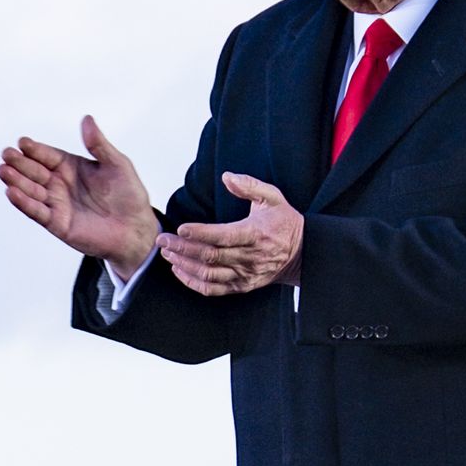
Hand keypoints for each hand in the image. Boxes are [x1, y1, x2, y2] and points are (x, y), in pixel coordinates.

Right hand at [0, 116, 158, 277]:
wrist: (136, 228)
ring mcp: (56, 203)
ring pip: (31, 190)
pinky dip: (24, 203)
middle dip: (19, 163)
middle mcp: (59, 184)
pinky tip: (12, 192)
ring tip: (3, 171)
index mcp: (70, 167)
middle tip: (6, 154)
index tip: (22, 142)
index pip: (47, 155)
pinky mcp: (57, 223)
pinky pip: (37, 212)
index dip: (34, 149)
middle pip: (33, 171)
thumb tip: (87, 119)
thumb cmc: (128, 195)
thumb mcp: (117, 164)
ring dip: (16, 181)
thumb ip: (99, 144)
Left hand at [157, 172, 301, 295]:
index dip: (200, 233)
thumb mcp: (273, 197)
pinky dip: (193, 282)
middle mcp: (249, 257)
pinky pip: (213, 289)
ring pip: (209, 274)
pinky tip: (180, 270)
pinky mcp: (242, 286)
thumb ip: (250, 185)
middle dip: (183, 249)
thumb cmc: (283, 221)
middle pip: (210, 256)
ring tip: (168, 253)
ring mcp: (245, 274)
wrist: (302, 253)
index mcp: (255, 234)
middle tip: (163, 240)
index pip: (223, 236)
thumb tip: (227, 176)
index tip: (181, 228)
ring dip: (185, 265)